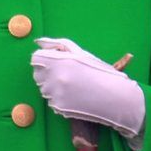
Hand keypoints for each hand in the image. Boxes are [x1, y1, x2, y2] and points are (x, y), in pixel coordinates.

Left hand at [30, 37, 144, 138]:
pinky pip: (51, 100)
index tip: (56, 60)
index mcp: (58, 62)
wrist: (113, 97)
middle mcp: (53, 79)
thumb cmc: (99, 71)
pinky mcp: (58, 108)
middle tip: (66, 72)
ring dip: (53, 85)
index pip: (36, 58)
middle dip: (48, 72)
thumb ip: (58, 45)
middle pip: (38, 73)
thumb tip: (39, 42)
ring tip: (73, 84)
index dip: (45, 58)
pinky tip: (74, 94)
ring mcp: (55, 95)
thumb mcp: (80, 53)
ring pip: (44, 88)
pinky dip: (59, 97)